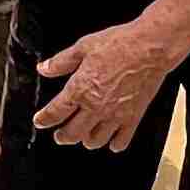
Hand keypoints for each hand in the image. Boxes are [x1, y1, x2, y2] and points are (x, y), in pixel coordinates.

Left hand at [31, 19, 182, 151]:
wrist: (150, 49)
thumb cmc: (120, 44)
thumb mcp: (83, 47)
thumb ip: (61, 62)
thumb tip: (44, 68)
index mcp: (80, 89)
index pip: (55, 113)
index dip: (44, 120)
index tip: (39, 121)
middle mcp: (95, 107)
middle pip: (72, 133)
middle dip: (62, 136)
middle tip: (59, 135)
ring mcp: (115, 115)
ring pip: (95, 140)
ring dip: (86, 140)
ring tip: (84, 136)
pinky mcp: (133, 117)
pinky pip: (121, 140)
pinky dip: (114, 144)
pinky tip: (112, 141)